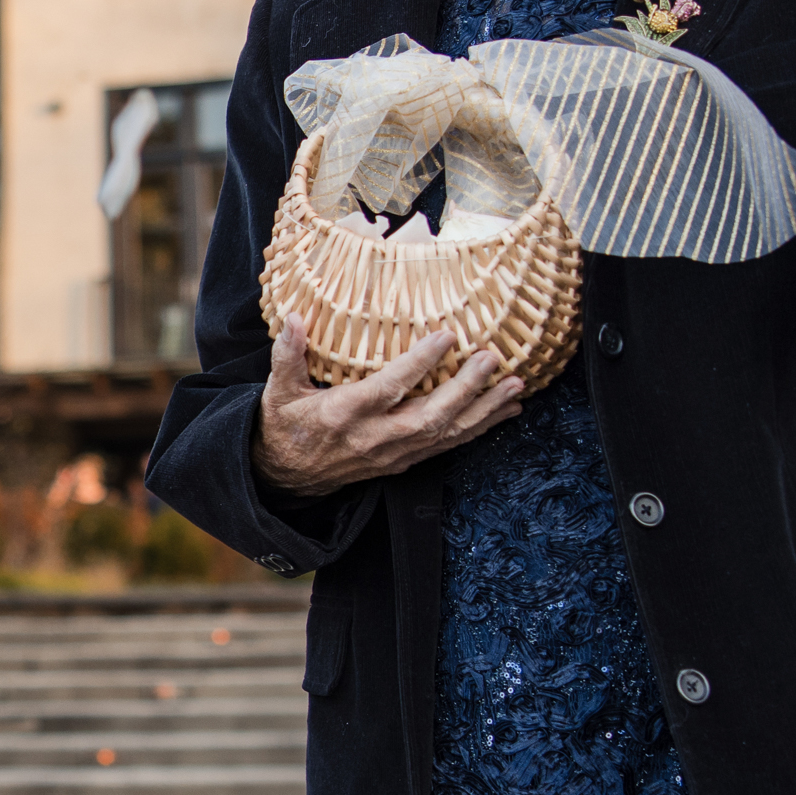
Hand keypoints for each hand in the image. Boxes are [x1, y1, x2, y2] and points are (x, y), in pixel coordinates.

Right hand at [255, 318, 522, 498]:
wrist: (286, 477)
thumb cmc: (284, 425)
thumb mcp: (278, 390)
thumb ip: (288, 354)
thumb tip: (296, 317)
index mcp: (345, 414)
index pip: (388, 388)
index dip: (419, 364)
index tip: (446, 336)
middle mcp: (374, 437)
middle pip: (429, 416)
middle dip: (466, 389)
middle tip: (492, 359)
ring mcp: (393, 453)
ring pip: (446, 434)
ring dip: (484, 411)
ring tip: (516, 387)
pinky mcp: (404, 461)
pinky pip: (448, 445)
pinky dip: (479, 428)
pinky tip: (506, 411)